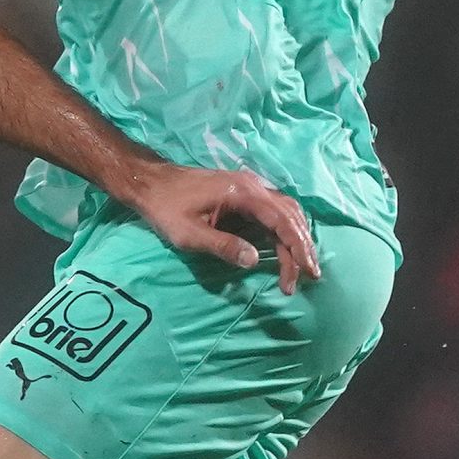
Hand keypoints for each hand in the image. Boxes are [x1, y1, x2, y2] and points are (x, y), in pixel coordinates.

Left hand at [121, 161, 321, 292]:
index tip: (305, 274)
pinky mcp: (243, 191)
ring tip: (302, 266)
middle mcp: (252, 185)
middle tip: (308, 276)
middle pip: (290, 215)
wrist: (150, 182)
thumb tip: (254, 261)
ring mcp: (249, 186)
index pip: (282, 221)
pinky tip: (286, 246)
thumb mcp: (189, 234)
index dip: (297, 249)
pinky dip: (286, 228)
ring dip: (297, 237)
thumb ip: (222, 246)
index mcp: (242, 194)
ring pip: (286, 210)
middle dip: (302, 246)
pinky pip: (274, 208)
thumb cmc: (166, 208)